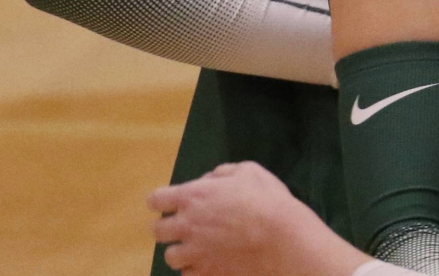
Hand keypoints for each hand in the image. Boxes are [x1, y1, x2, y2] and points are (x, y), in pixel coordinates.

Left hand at [149, 162, 368, 275]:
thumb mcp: (249, 172)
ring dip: (182, 251)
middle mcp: (186, 226)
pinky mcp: (205, 273)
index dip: (163, 200)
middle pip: (156, 230)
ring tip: (200, 248)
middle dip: (168, 227)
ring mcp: (194, 253)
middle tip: (187, 226)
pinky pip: (188, 274)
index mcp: (193, 197)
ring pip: (171, 256)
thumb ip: (222, 173)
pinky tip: (212, 261)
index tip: (174, 203)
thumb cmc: (267, 201)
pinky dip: (197, 268)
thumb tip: (207, 180)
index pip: (155, 199)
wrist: (283, 240)